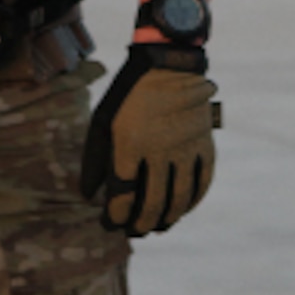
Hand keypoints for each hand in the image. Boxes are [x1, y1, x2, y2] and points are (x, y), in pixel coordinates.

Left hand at [81, 44, 217, 235]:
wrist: (168, 63)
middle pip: (152, 204)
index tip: (109, 222)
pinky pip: (202, 182)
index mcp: (129, 144)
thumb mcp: (103, 121)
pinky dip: (193, 201)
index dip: (115, 216)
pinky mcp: (204, 144)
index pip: (122, 196)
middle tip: (133, 231)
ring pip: (179, 199)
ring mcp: (186, 148)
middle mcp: (159, 150)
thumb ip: (94, 160)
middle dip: (140, 225)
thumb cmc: (129, 94)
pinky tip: (182, 209)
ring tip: (157, 226)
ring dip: (167, 219)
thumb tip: (90, 196)